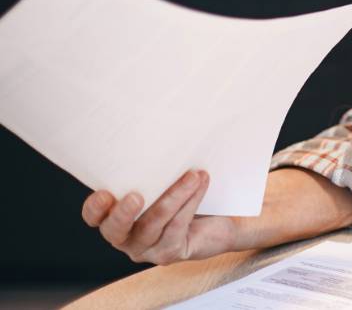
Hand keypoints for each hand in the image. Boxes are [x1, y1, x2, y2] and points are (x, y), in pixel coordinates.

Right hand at [81, 169, 238, 264]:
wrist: (219, 221)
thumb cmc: (186, 194)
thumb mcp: (165, 178)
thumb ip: (155, 169)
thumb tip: (159, 134)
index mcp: (115, 216)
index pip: (94, 217)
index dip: (95, 208)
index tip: (104, 193)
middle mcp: (126, 237)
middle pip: (115, 231)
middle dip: (123, 214)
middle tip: (136, 197)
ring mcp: (147, 249)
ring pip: (152, 225)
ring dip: (173, 197)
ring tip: (192, 175)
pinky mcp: (169, 253)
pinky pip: (177, 227)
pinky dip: (190, 202)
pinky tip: (201, 183)